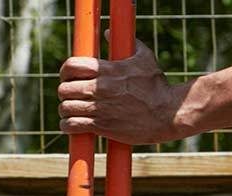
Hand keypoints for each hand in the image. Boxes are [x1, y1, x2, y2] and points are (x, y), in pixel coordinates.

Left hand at [58, 38, 189, 144]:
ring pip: (66, 108)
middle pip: (64, 88)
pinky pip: (73, 126)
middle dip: (64, 93)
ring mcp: (100, 108)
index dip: (65, 72)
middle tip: (70, 97)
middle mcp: (100, 88)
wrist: (167, 113)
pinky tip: (71, 126)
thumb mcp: (144, 58)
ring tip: (70, 113)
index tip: (68, 78)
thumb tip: (108, 32)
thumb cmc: (157, 86)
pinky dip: (67, 126)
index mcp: (107, 70)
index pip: (71, 66)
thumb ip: (127, 43)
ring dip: (65, 111)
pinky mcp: (103, 126)